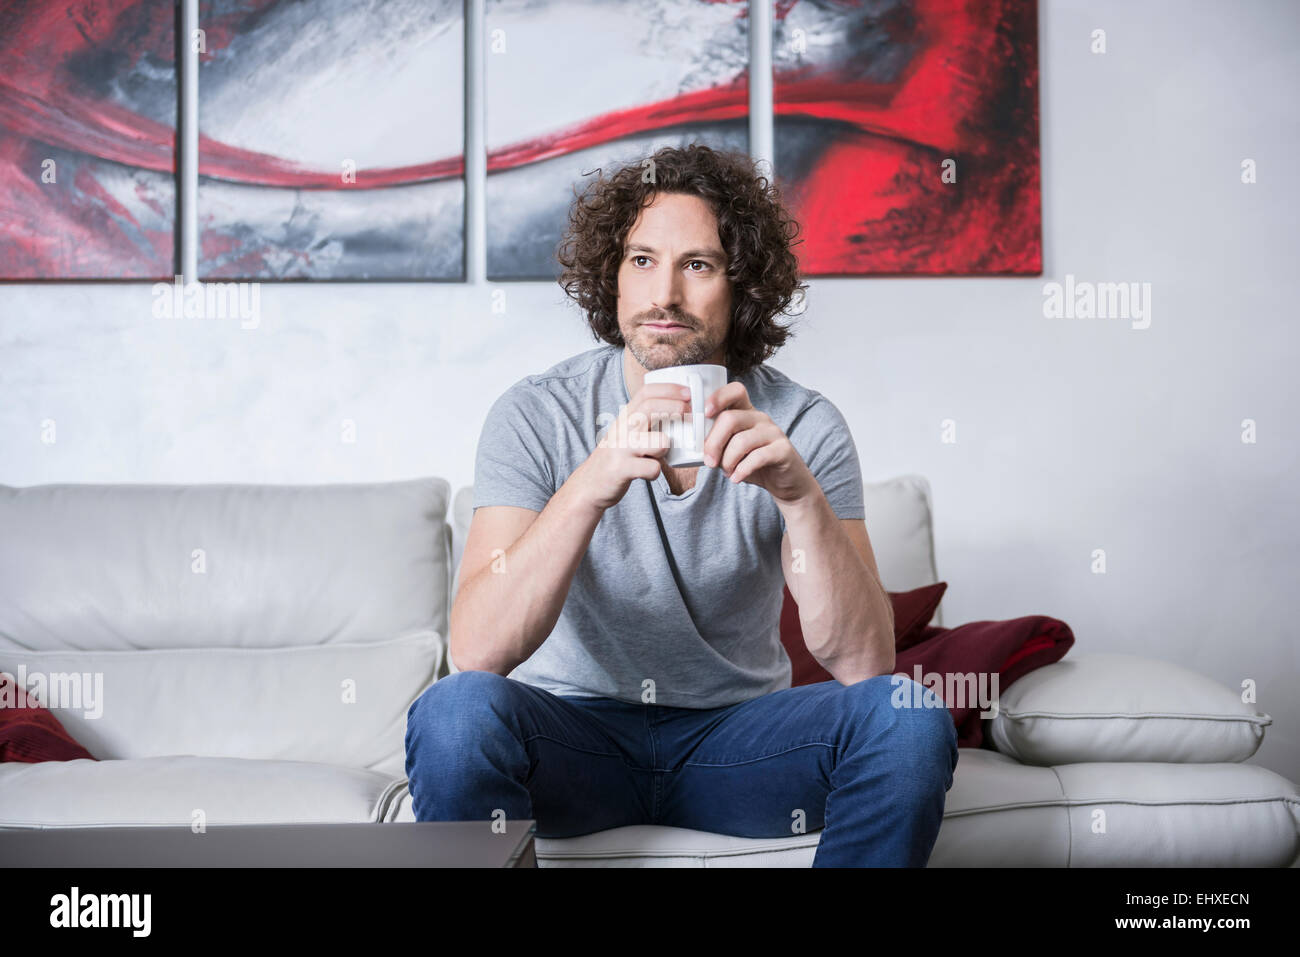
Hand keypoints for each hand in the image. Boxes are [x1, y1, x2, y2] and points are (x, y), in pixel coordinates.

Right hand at [574, 382, 685, 510]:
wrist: (590, 484)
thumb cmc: (617, 457)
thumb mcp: (626, 432)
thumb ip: (644, 421)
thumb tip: (678, 409)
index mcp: (625, 417)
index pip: (646, 392)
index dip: (669, 389)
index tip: (687, 392)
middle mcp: (622, 429)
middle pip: (650, 407)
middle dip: (675, 407)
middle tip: (689, 413)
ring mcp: (621, 449)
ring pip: (659, 442)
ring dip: (666, 448)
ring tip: (658, 454)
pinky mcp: (621, 469)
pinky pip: (653, 469)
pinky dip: (655, 472)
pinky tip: (648, 472)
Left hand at [700, 382, 817, 506]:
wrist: (784, 482)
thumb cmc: (754, 464)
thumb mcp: (731, 451)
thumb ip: (717, 444)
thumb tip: (696, 445)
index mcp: (746, 412)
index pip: (735, 391)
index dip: (718, 397)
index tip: (705, 412)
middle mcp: (760, 418)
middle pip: (730, 419)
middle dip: (714, 443)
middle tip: (709, 462)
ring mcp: (773, 432)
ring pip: (741, 441)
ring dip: (728, 461)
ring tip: (728, 472)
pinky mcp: (783, 450)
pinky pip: (757, 457)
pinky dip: (742, 470)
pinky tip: (737, 478)